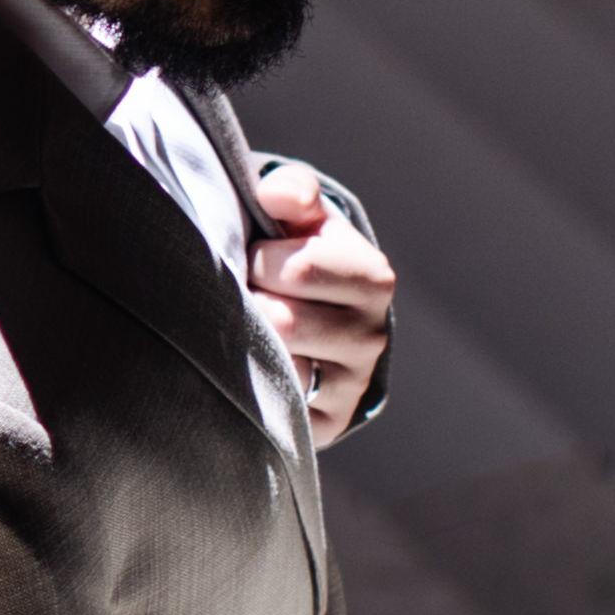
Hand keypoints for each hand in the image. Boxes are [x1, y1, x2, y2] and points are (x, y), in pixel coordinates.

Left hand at [248, 164, 392, 444]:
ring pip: (280, 367)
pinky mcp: (327, 422)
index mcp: (371, 277)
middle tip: (243, 293)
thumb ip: (293, 192)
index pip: (303, 269)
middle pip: (286, 323)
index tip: (254, 256)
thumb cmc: (295, 249)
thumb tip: (276, 196)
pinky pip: (279, 409)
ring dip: (246, 341)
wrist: (310, 312)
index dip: (262, 259)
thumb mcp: (300, 214)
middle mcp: (371, 335)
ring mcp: (351, 383)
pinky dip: (256, 385)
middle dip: (250, 301)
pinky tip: (250, 363)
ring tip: (243, 322)